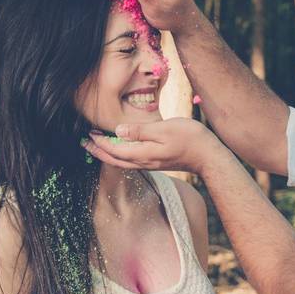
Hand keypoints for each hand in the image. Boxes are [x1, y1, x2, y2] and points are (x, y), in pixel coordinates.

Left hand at [83, 118, 225, 174]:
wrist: (208, 155)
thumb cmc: (189, 138)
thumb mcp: (164, 129)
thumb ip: (140, 131)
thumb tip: (118, 131)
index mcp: (144, 153)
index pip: (115, 151)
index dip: (100, 143)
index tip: (89, 134)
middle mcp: (144, 162)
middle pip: (115, 160)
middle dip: (99, 152)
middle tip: (85, 143)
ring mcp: (151, 164)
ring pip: (122, 162)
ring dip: (108, 154)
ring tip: (98, 145)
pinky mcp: (156, 162)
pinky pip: (131, 161)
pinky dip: (120, 155)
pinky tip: (120, 148)